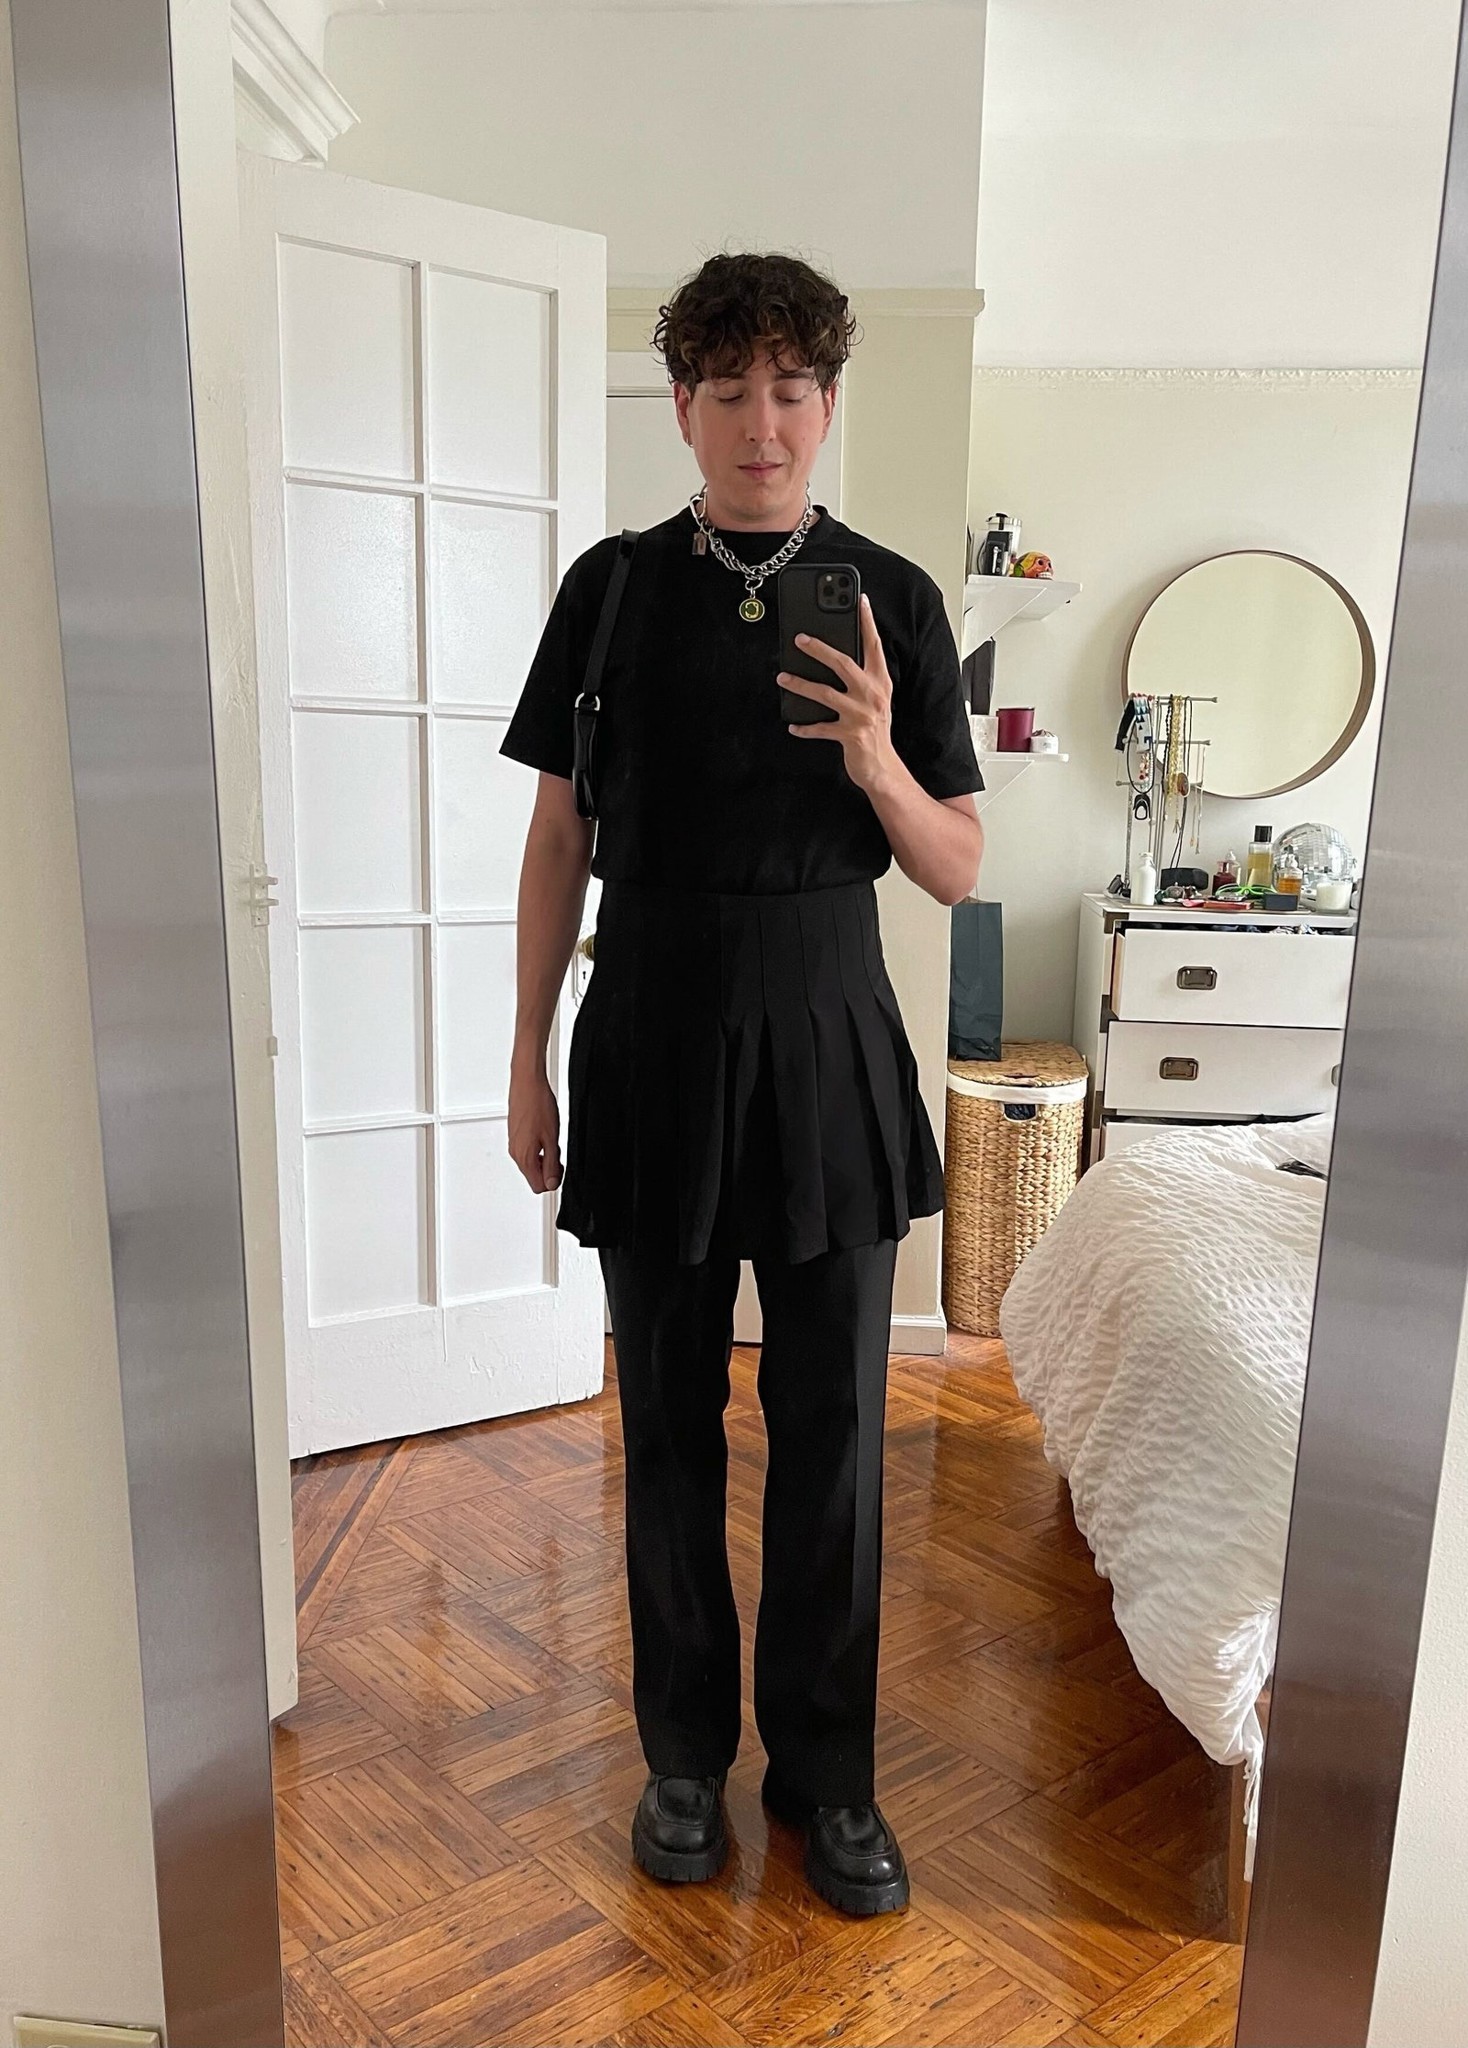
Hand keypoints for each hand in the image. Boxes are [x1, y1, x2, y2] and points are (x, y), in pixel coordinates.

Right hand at [508, 1064, 562, 1193]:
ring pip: (531, 1163)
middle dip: (550, 1169)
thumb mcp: (552, 1139)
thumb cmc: (538, 1106)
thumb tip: (552, 1183)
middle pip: (534, 1175)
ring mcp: (514, 1144)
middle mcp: (516, 1153)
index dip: (553, 1181)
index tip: (562, 1167)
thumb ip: (552, 1164)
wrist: (527, 1083)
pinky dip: (539, 1147)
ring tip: (552, 1139)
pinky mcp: (515, 1135)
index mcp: (524, 1157)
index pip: (538, 1186)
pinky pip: (528, 1151)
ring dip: (545, 1157)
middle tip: (559, 1151)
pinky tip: (546, 1133)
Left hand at [776, 594, 898, 792]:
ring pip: (825, 693)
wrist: (882, 767)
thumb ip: (861, 678)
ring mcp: (861, 715)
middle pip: (843, 663)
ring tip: (783, 677)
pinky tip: (793, 724)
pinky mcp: (849, 735)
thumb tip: (832, 656)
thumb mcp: (874, 699)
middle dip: (819, 649)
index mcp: (881, 682)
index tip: (860, 600)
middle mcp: (872, 695)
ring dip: (800, 684)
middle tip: (799, 639)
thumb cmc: (874, 729)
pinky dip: (804, 727)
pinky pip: (820, 728)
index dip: (867, 621)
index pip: (874, 645)